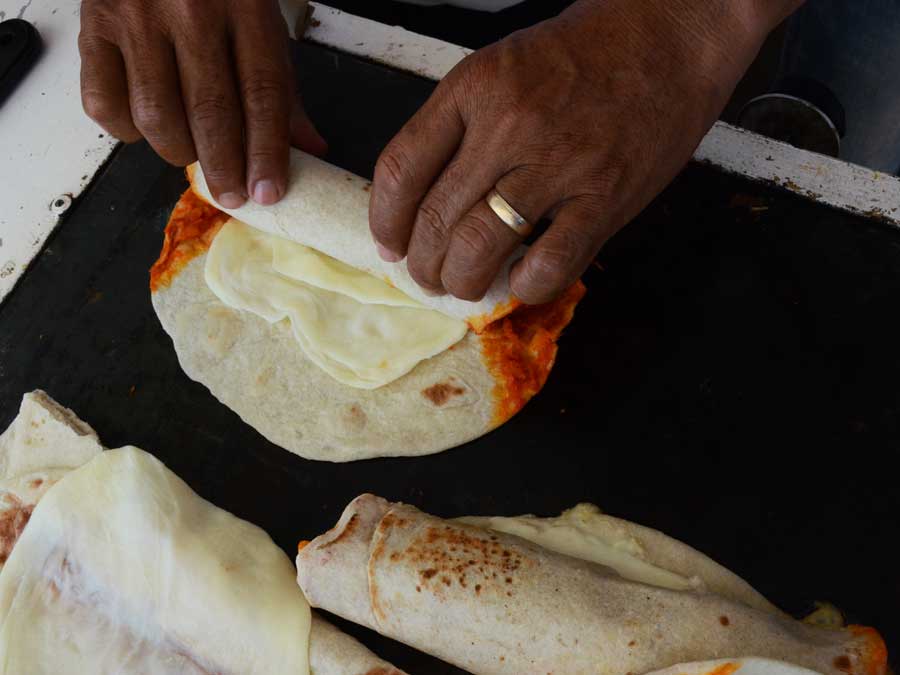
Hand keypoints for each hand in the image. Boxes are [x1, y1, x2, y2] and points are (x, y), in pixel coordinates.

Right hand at [79, 0, 325, 207]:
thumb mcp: (262, 23)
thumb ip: (282, 88)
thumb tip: (310, 149)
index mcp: (245, 7)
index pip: (262, 95)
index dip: (267, 153)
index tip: (268, 192)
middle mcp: (190, 9)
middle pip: (210, 112)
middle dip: (224, 168)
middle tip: (232, 195)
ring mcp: (137, 16)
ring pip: (156, 116)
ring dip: (178, 151)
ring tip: (192, 151)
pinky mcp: (94, 25)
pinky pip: (104, 103)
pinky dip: (126, 131)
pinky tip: (146, 126)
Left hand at [369, 0, 801, 303]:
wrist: (668, 35)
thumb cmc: (581, 53)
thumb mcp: (500, 66)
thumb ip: (459, 126)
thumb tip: (422, 198)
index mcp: (474, 89)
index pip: (402, 169)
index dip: (385, 221)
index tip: (388, 244)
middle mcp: (509, 126)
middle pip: (436, 218)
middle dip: (421, 264)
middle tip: (426, 276)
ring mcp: (559, 164)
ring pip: (480, 246)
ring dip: (461, 281)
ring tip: (463, 285)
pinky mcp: (605, 197)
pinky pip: (550, 263)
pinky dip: (526, 286)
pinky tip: (521, 283)